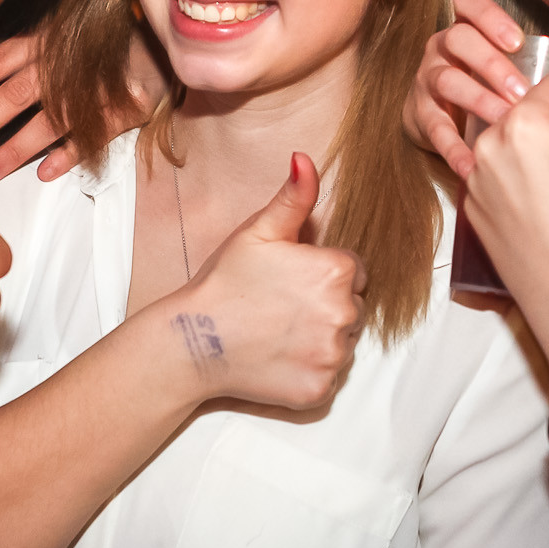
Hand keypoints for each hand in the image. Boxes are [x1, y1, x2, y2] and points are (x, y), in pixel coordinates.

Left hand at [0, 34, 162, 182]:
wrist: (158, 41)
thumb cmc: (97, 42)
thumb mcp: (56, 36)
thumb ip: (23, 56)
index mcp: (41, 43)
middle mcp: (61, 65)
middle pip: (12, 96)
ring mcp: (91, 89)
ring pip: (46, 121)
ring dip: (14, 148)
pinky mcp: (122, 109)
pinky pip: (90, 137)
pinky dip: (66, 155)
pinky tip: (44, 173)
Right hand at [163, 152, 366, 411]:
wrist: (194, 341)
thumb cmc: (225, 282)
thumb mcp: (258, 231)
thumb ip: (293, 196)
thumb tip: (306, 158)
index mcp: (337, 271)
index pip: (355, 272)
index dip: (322, 275)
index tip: (291, 282)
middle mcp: (346, 314)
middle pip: (353, 308)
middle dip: (326, 306)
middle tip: (281, 308)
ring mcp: (334, 356)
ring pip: (343, 343)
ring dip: (320, 339)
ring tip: (278, 333)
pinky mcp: (320, 389)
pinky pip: (328, 377)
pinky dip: (309, 370)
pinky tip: (278, 358)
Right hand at [406, 0, 548, 177]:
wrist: (458, 134)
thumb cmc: (504, 99)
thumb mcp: (531, 76)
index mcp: (471, 30)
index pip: (468, 3)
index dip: (490, 17)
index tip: (518, 42)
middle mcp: (445, 49)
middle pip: (457, 38)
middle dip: (489, 62)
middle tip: (519, 91)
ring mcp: (429, 79)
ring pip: (445, 78)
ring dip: (475, 98)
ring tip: (502, 121)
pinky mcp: (419, 114)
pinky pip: (432, 125)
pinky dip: (452, 145)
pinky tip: (472, 160)